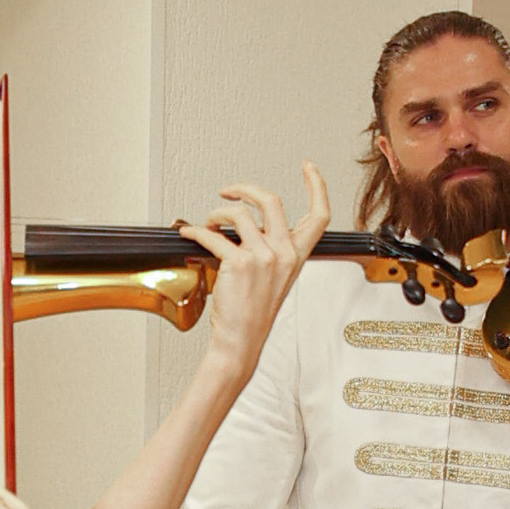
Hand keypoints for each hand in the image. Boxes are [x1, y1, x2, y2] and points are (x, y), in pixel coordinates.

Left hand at [180, 165, 331, 387]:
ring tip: (209, 223)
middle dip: (245, 188)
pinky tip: (190, 233)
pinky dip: (196, 231)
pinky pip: (213, 236)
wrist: (241, 340)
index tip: (308, 168)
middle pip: (271, 200)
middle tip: (229, 192)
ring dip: (218, 214)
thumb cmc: (253, 312)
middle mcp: (283, 254)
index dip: (317, 186)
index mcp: (297, 256)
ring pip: (239, 214)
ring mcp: (262, 257)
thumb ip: (270, 248)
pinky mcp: (239, 263)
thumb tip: (245, 222)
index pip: (319, 216)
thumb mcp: (274, 278)